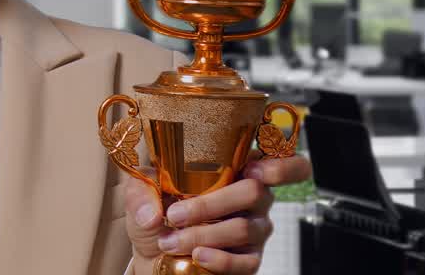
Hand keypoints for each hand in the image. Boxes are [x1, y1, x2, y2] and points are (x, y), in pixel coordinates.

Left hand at [126, 154, 312, 273]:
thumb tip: (153, 213)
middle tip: (174, 215)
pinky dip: (220, 259)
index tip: (254, 170)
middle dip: (210, 205)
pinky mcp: (250, 259)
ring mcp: (255, 229)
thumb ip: (141, 190)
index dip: (281, 166)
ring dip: (203, 234)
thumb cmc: (158, 210)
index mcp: (237, 168)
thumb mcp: (142, 190)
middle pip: (255, 192)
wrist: (154, 251)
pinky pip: (246, 261)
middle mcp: (254, 197)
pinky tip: (198, 255)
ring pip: (244, 228)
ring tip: (171, 240)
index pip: (284, 163)